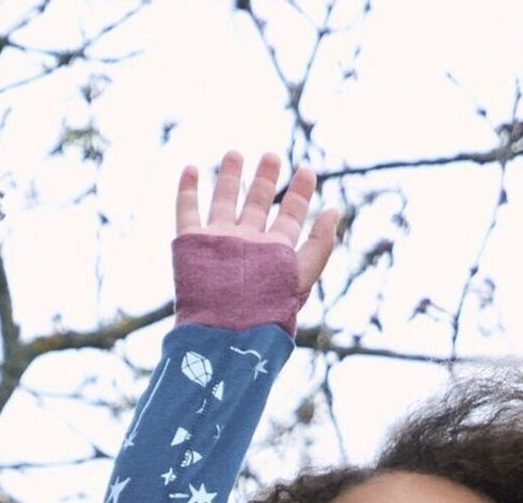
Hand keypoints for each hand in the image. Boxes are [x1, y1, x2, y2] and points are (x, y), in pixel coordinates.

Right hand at [175, 148, 339, 302]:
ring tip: (235, 153)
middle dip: (264, 180)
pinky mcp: (192, 244)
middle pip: (256, 205)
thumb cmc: (267, 308)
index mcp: (273, 252)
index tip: (307, 170)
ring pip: (223, 202)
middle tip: (271, 155)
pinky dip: (187, 190)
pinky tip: (190, 169)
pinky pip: (187, 211)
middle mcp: (247, 244)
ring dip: (229, 177)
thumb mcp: (302, 273)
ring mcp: (219, 242)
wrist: (226, 329)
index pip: (289, 216)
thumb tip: (335, 210)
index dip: (299, 193)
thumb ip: (321, 244)